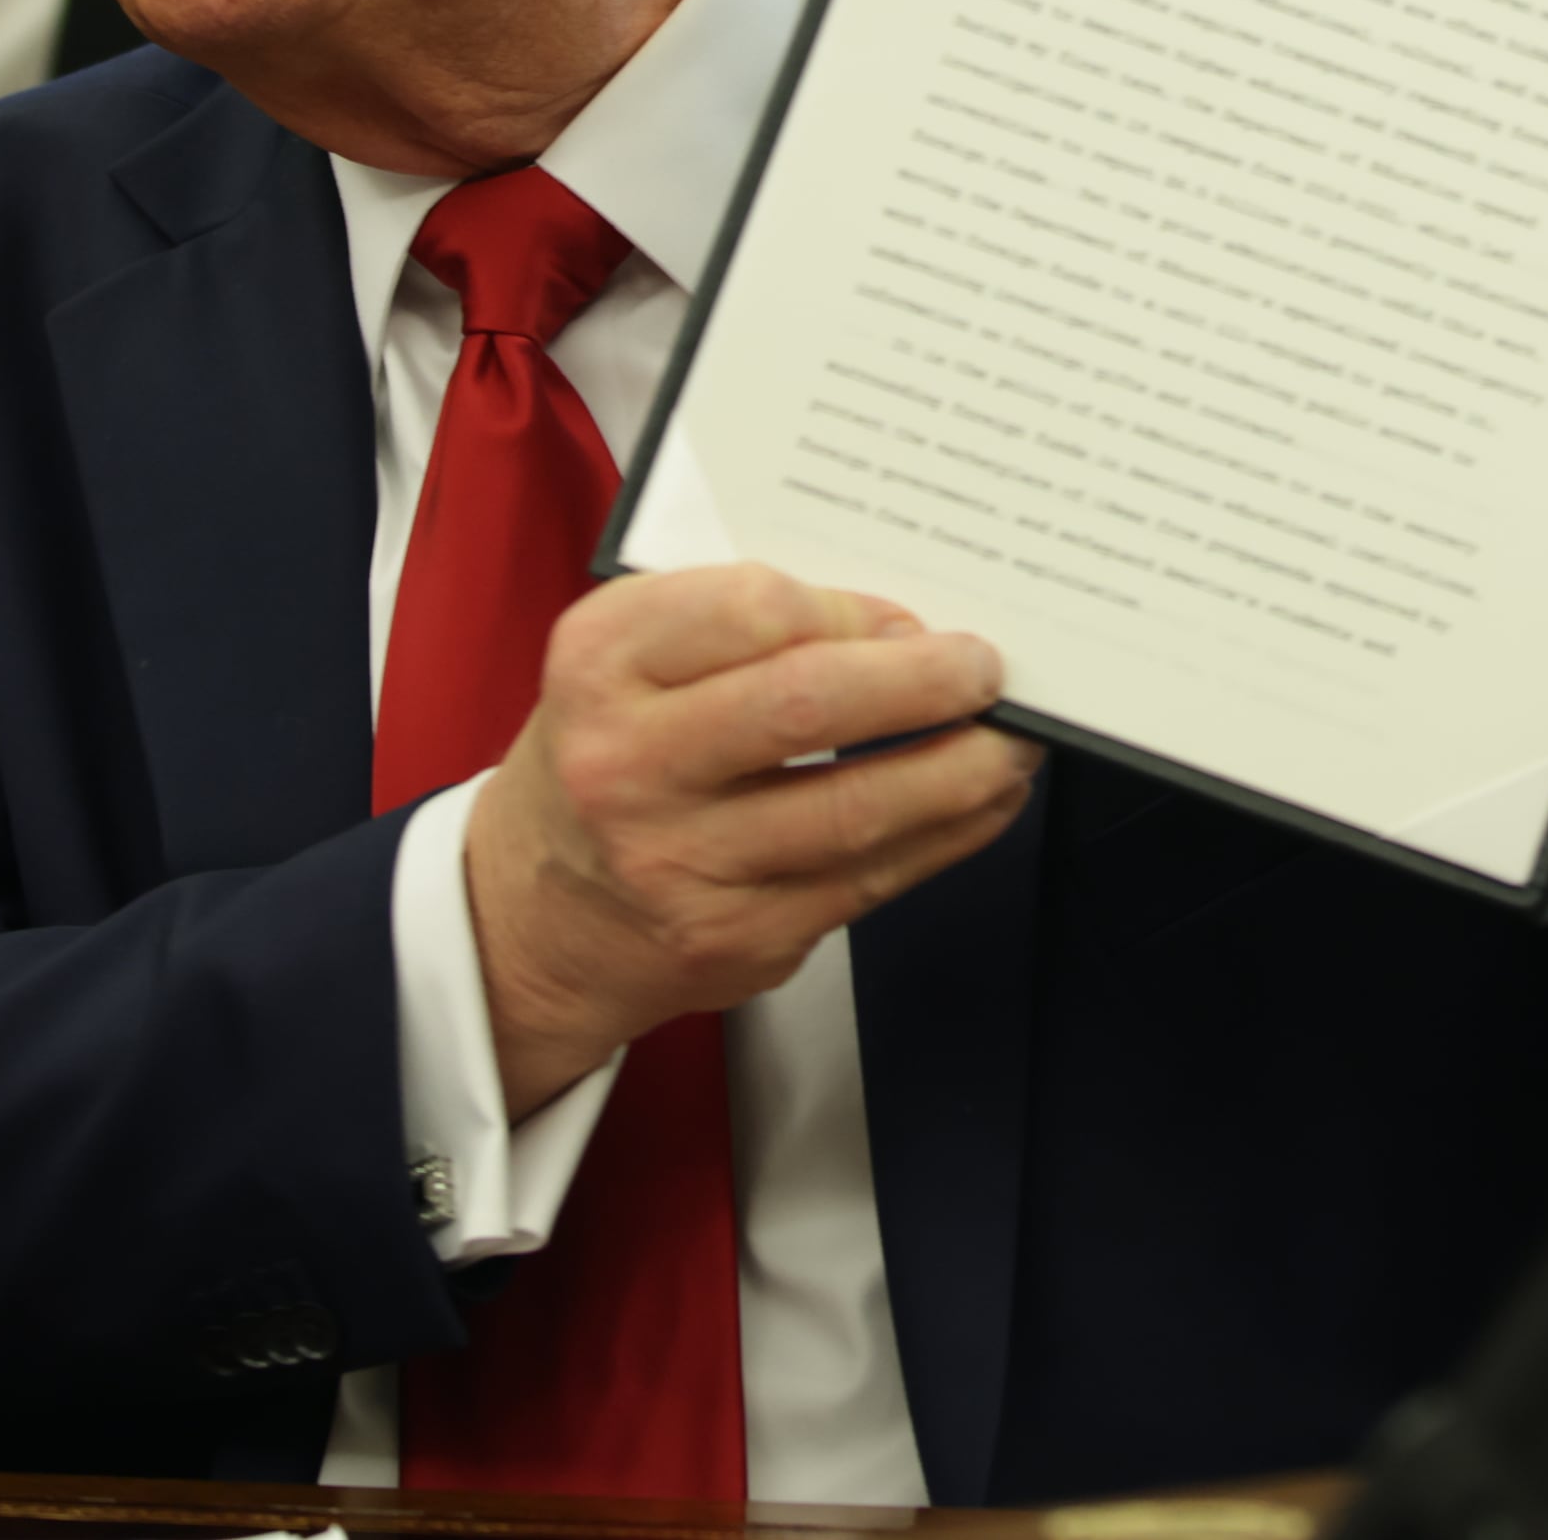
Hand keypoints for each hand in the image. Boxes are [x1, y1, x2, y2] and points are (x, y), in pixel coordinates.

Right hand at [465, 564, 1039, 1115]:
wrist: (536, 914)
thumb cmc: (611, 755)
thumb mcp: (629, 661)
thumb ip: (741, 625)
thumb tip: (903, 629)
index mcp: (601, 665)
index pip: (752, 609)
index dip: (853, 610)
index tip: (908, 617)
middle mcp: (629, 764)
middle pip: (808, 706)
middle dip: (924, 681)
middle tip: (985, 667)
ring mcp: (683, 862)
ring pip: (856, 809)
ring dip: (961, 770)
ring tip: (1010, 740)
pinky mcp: (738, 938)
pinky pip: (869, 880)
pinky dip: (946, 836)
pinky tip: (981, 803)